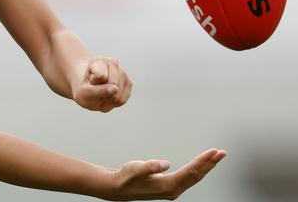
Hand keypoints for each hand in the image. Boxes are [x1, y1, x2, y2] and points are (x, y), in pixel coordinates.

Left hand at [72, 56, 131, 111]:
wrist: (88, 88)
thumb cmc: (84, 89)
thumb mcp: (83, 92)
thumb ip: (97, 91)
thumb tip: (115, 89)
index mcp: (98, 60)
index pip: (101, 76)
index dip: (94, 84)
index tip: (89, 81)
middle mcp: (113, 62)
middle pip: (112, 86)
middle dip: (102, 93)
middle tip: (95, 89)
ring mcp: (123, 72)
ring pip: (118, 94)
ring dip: (107, 99)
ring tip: (101, 92)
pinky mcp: (129, 83)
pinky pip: (122, 100)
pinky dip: (113, 103)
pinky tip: (108, 96)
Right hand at [107, 148, 226, 200]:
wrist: (119, 188)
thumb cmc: (126, 177)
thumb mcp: (135, 169)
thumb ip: (149, 166)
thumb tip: (166, 164)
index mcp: (168, 186)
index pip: (191, 171)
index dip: (203, 161)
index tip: (213, 151)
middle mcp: (174, 190)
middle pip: (197, 175)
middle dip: (210, 163)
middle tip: (222, 152)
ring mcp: (173, 190)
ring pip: (195, 177)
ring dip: (206, 167)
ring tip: (216, 156)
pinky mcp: (171, 187)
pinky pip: (189, 178)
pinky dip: (198, 170)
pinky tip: (201, 165)